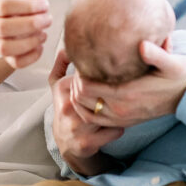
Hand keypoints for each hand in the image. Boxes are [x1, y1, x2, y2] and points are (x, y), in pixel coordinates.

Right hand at [0, 0, 51, 68]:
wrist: (16, 28)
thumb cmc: (23, 11)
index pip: (3, 6)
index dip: (27, 6)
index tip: (44, 6)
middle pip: (2, 28)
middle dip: (30, 24)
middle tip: (47, 20)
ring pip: (5, 48)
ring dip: (29, 42)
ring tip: (43, 34)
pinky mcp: (9, 59)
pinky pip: (16, 63)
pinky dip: (32, 56)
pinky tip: (40, 46)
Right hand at [48, 51, 124, 175]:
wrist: (65, 141)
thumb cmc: (66, 108)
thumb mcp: (58, 84)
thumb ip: (62, 62)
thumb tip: (68, 43)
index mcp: (62, 88)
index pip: (91, 75)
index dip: (108, 75)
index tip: (118, 75)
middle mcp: (67, 106)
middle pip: (103, 92)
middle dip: (117, 92)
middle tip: (127, 90)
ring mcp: (75, 126)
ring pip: (111, 112)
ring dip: (121, 110)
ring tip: (123, 107)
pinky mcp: (86, 142)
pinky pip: (115, 131)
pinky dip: (120, 128)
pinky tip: (118, 124)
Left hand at [71, 40, 185, 126]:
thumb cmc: (181, 75)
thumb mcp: (172, 62)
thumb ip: (157, 54)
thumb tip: (143, 45)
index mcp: (128, 93)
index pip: (87, 86)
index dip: (79, 73)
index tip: (86, 60)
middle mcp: (121, 109)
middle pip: (80, 99)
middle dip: (76, 83)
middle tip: (83, 68)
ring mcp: (121, 118)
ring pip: (84, 110)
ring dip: (78, 96)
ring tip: (84, 80)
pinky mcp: (124, 122)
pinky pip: (93, 119)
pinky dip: (85, 108)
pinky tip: (91, 94)